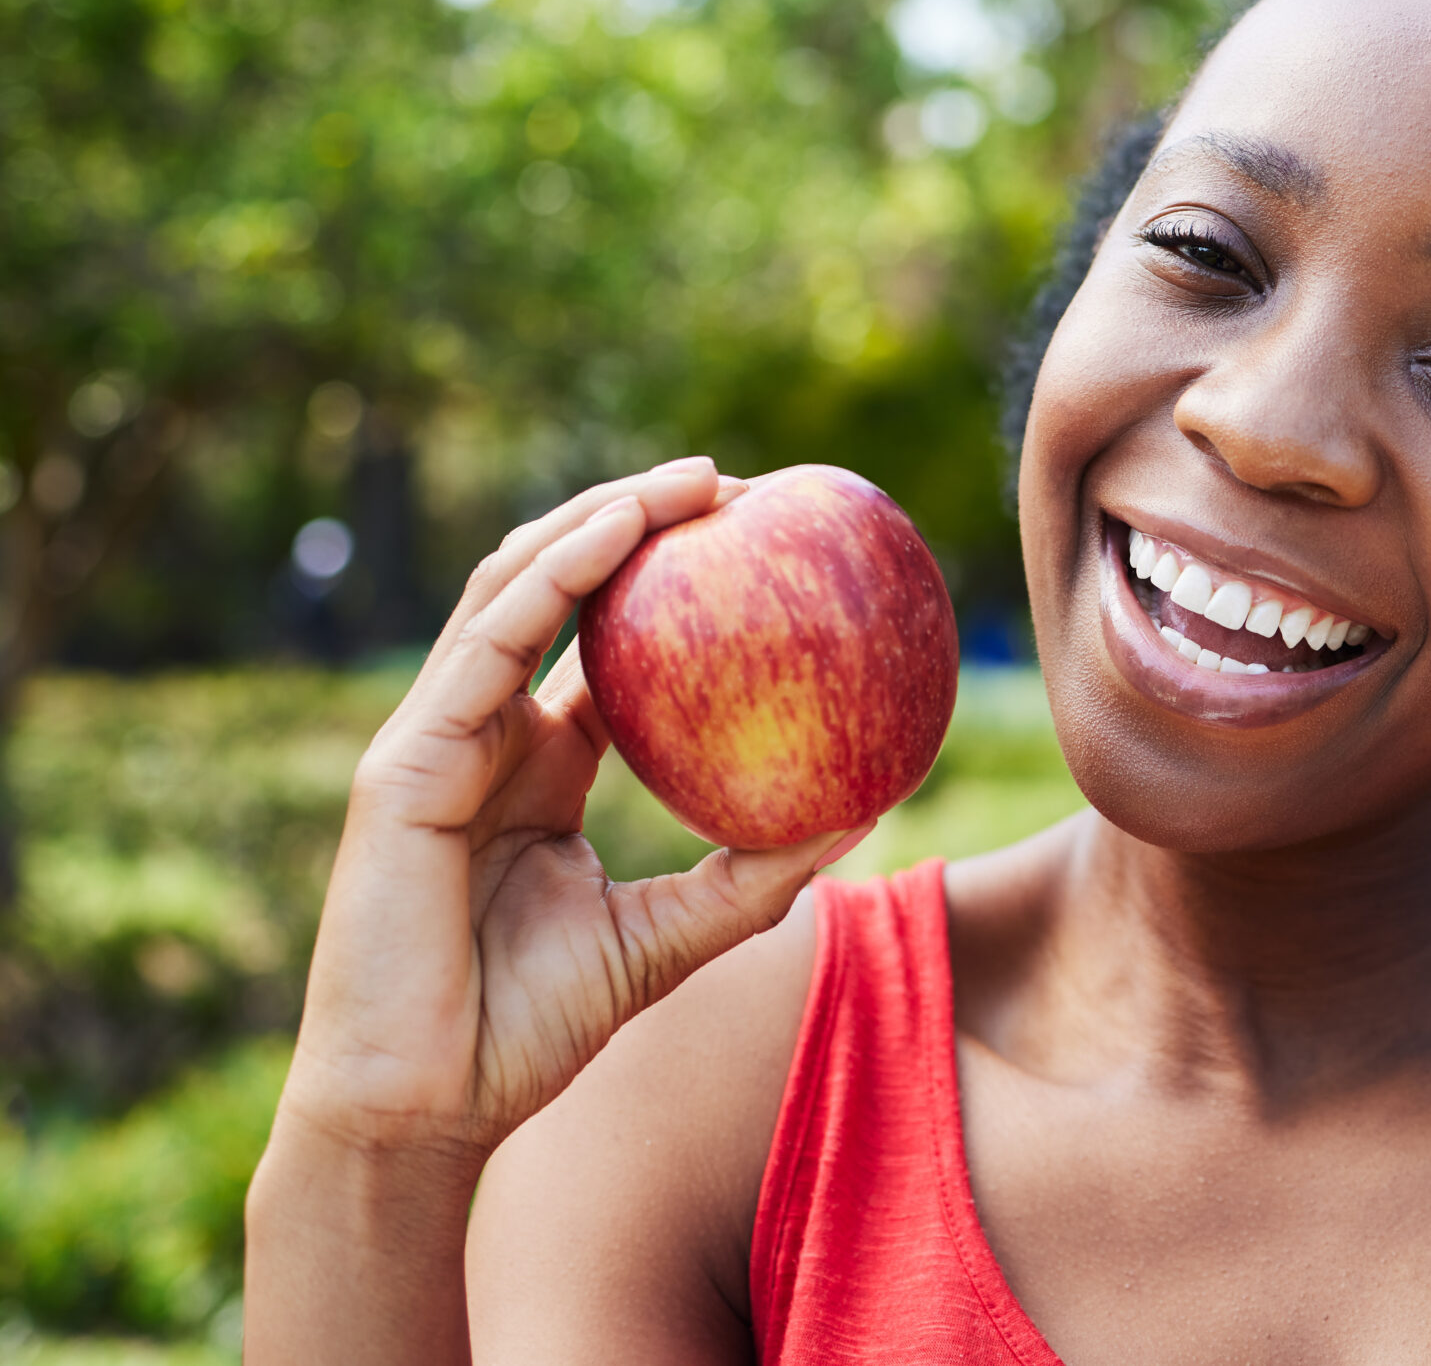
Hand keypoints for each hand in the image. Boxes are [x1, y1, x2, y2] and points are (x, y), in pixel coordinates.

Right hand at [275, 457, 865, 1160]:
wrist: (424, 1107)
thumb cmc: (533, 1030)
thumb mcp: (673, 936)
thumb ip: (758, 873)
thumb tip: (867, 808)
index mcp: (538, 765)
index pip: (605, 643)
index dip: (675, 582)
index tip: (768, 542)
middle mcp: (486, 733)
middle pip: (562, 588)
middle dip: (644, 520)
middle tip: (747, 487)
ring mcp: (438, 738)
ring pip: (518, 587)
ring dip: (604, 518)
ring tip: (697, 480)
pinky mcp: (406, 757)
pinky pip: (490, 640)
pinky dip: (556, 573)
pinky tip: (621, 530)